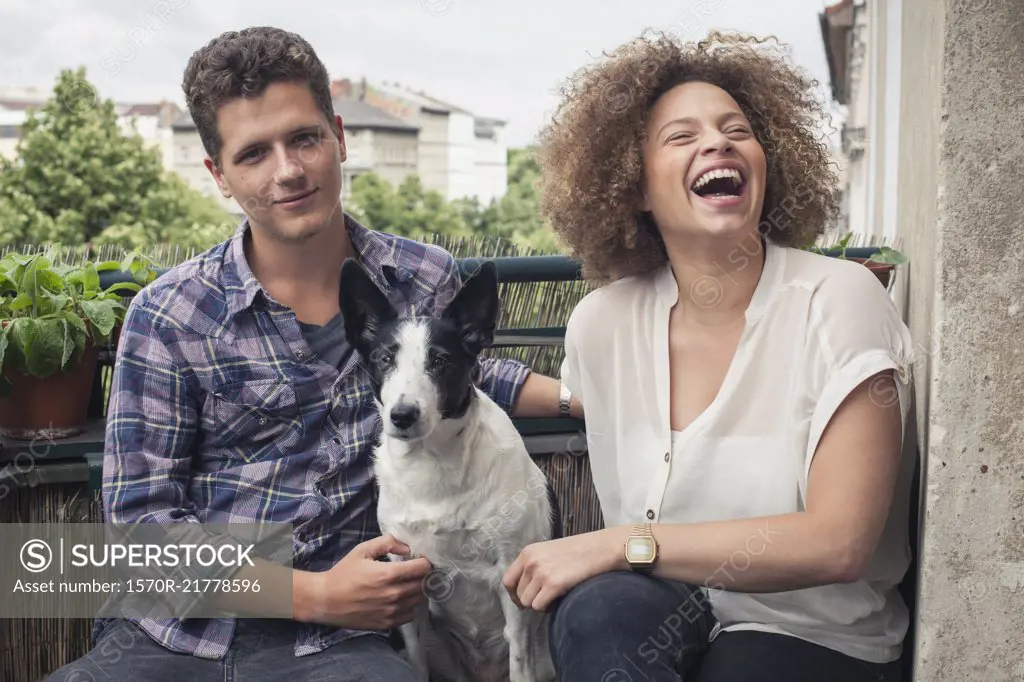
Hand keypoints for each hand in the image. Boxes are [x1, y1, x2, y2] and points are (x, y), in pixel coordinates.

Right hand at [299, 533, 432, 629]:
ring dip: (418, 591)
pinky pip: (410, 615)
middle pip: (424, 584)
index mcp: (389, 574)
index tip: (420, 560)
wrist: (326, 600)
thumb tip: (406, 547)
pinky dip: (409, 606)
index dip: (425, 562)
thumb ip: (387, 543)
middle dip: (423, 576)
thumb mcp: (362, 550)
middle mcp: (394, 594)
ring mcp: (392, 611)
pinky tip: (400, 599)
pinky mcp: (387, 623)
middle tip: (415, 571)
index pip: (423, 568)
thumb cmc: (344, 573)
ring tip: (408, 584)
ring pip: (419, 600)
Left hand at [501, 530, 621, 612]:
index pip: (508, 580)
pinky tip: (559, 600)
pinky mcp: (553, 584)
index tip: (523, 600)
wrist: (601, 549)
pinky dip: (548, 608)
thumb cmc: (579, 551)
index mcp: (528, 552)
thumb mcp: (549, 551)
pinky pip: (539, 606)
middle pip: (518, 594)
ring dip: (540, 604)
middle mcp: (531, 561)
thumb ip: (534, 565)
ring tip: (554, 597)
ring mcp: (541, 573)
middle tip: (545, 598)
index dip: (514, 594)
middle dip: (530, 600)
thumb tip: (524, 588)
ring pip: (528, 603)